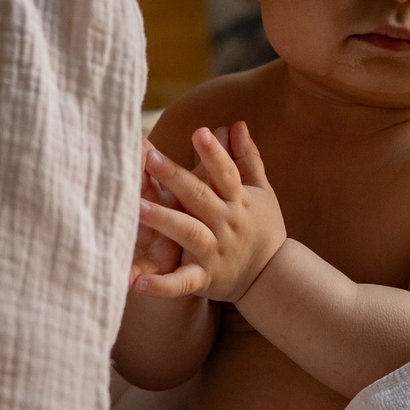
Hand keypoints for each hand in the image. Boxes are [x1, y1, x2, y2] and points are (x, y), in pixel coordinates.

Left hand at [133, 124, 288, 302]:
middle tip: (149, 156)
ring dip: (165, 220)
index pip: (225, 173)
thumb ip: (247, 158)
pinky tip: (138, 282)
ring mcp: (214, 251)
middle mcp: (225, 223)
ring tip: (138, 208)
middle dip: (175, 176)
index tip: (200, 131)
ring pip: (188, 233)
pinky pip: (182, 282)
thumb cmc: (262, 227)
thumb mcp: (261, 192)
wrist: (272, 277)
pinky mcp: (204, 278)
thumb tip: (236, 124)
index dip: (214, 153)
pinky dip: (162, 285)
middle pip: (199, 197)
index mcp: (238, 200)